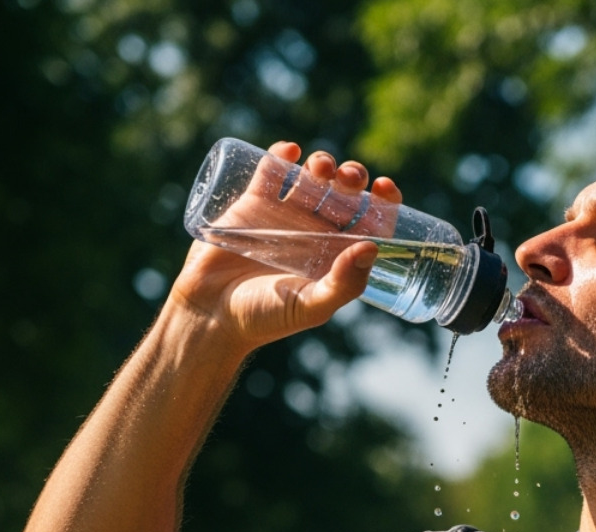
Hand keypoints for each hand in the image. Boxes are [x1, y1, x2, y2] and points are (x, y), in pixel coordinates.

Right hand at [169, 142, 404, 350]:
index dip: (384, 203)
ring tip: (320, 167)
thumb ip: (344, 284)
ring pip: (312, 178)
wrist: (211, 313)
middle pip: (344, 194)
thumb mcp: (312, 306)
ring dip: (322, 164)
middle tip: (348, 177)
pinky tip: (291, 150)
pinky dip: (282, 154)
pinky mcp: (253, 204)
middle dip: (352, 177)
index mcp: (337, 256)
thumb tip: (372, 248)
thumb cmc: (265, 318)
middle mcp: (315, 233)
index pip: (371, 222)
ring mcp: (284, 215)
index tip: (384, 187)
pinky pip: (272, 172)